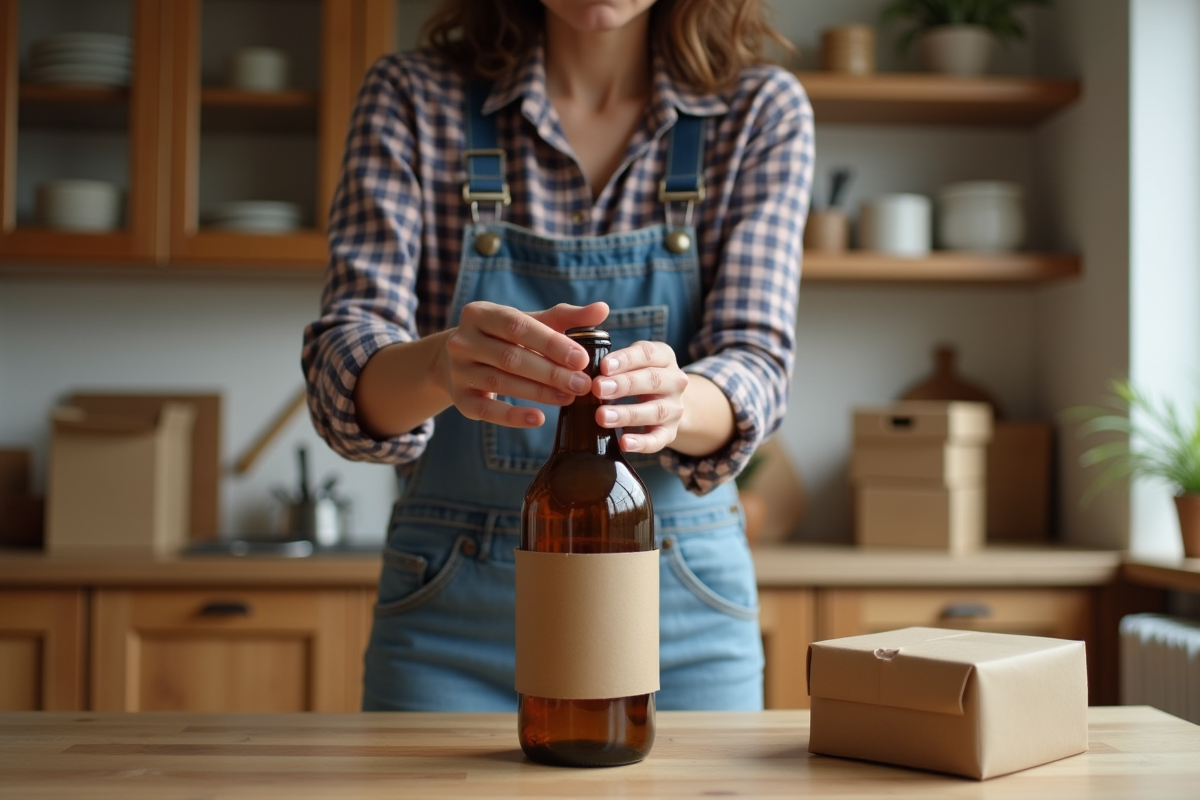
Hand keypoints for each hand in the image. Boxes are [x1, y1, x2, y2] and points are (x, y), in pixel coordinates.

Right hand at [441, 300, 608, 427]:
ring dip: (539, 393)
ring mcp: (458, 371)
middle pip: (511, 358)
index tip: (582, 358)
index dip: (551, 343)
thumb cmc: (505, 337)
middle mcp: (462, 341)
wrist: (460, 360)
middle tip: (583, 384)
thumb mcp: (531, 323)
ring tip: (570, 398)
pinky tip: (539, 418)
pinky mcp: (459, 399)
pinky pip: (487, 411)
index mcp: (480, 314)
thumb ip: (567, 317)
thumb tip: (603, 309)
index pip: (518, 326)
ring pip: (501, 383)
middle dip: (550, 373)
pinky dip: (513, 416)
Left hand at [593, 341, 689, 453]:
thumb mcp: (631, 363)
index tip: (603, 366)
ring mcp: (674, 408)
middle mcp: (674, 381)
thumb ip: (612, 365)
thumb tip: (580, 372)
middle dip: (624, 385)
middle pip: (652, 380)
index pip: (647, 354)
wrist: (666, 403)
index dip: (625, 359)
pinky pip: (658, 439)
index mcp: (663, 358)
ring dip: (627, 414)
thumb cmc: (638, 377)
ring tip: (602, 417)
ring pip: (655, 411)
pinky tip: (624, 443)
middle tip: (598, 389)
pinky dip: (642, 443)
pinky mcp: (670, 432)